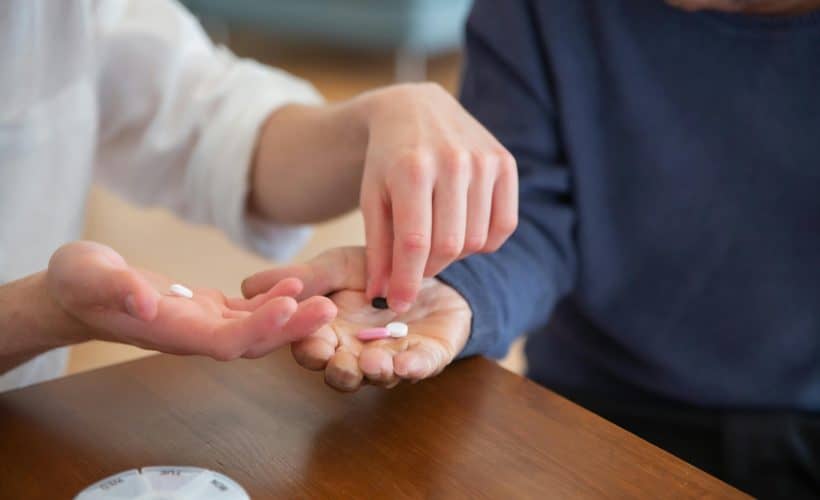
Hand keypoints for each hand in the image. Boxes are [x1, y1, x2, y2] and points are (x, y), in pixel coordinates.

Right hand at [46, 241, 335, 359]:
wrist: (75, 293)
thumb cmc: (78, 283)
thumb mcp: (88, 276)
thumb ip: (117, 289)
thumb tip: (146, 301)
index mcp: (169, 331)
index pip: (223, 341)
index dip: (258, 328)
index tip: (290, 307)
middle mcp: (192, 334)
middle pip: (250, 340)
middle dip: (290, 327)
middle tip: (329, 307)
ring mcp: (201, 324)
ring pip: (254, 328)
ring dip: (290, 315)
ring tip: (325, 296)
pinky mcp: (205, 309)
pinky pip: (245, 311)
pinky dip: (270, 301)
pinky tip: (294, 284)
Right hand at [242, 247, 471, 390]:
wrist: (428, 264)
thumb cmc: (376, 269)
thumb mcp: (337, 266)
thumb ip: (303, 278)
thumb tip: (246, 286)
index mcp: (330, 334)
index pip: (311, 349)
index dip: (308, 348)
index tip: (310, 340)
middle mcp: (357, 352)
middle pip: (341, 373)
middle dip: (339, 370)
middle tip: (339, 361)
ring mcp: (392, 357)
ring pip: (378, 377)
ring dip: (374, 373)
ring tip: (373, 363)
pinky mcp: (427, 355)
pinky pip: (420, 367)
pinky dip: (413, 368)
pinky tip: (406, 362)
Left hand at [359, 83, 517, 311]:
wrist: (414, 109)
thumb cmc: (387, 160)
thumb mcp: (372, 199)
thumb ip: (377, 249)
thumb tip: (382, 297)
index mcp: (411, 168)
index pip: (415, 242)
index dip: (407, 281)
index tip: (398, 303)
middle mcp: (452, 161)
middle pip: (449, 245)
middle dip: (429, 268)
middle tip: (416, 265)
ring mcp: (483, 160)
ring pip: (477, 239)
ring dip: (455, 254)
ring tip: (436, 239)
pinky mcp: (505, 162)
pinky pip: (504, 225)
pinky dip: (485, 241)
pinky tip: (463, 229)